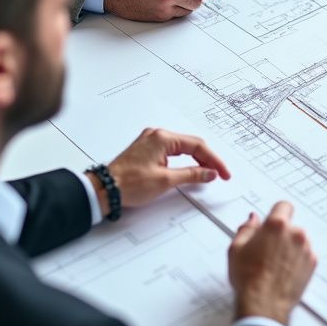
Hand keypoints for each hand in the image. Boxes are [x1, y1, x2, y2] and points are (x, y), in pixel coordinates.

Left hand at [98, 127, 230, 212]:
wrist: (104, 190)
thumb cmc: (129, 184)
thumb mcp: (166, 181)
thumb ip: (192, 174)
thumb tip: (209, 173)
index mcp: (163, 138)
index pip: (197, 146)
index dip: (213, 160)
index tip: (223, 173)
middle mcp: (156, 135)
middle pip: (190, 144)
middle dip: (206, 159)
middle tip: (218, 174)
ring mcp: (150, 142)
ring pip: (181, 148)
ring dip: (195, 159)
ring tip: (207, 173)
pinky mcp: (145, 150)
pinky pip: (170, 151)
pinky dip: (182, 160)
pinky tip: (188, 169)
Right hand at [228, 201, 316, 325]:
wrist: (263, 305)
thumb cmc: (249, 278)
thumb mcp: (236, 249)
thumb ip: (246, 229)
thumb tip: (253, 220)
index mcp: (277, 225)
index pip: (283, 206)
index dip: (276, 213)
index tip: (272, 222)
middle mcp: (295, 234)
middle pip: (290, 226)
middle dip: (281, 235)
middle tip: (267, 250)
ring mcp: (306, 249)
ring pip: (299, 241)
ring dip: (290, 248)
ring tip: (274, 265)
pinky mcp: (312, 264)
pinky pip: (305, 256)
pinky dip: (298, 261)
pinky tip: (284, 272)